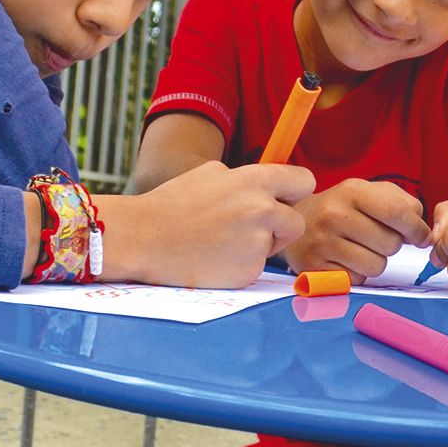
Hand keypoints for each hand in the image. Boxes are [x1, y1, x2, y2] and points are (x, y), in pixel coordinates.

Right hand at [100, 161, 312, 287]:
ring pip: (274, 247)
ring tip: (222, 241)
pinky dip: (239, 265)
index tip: (285, 199)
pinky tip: (213, 258)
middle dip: (280, 227)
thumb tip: (271, 185)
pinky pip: (255, 268)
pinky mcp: (248, 272)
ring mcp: (257, 243)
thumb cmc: (173, 203)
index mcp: (255, 180)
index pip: (304, 181)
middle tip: (251, 228)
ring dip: (259, 246)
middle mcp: (262, 210)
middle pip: (298, 222)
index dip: (294, 192)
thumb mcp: (211, 174)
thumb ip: (246, 179)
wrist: (143, 237)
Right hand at [286, 179, 430, 279]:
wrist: (295, 219)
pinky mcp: (314, 267)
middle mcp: (334, 215)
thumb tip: (424, 233)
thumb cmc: (342, 207)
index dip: (417, 229)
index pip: (397, 212)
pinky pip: (356, 280)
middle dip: (393, 245)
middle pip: (390, 244)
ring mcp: (322, 242)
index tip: (421, 237)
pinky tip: (345, 260)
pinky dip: (357, 273)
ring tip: (361, 249)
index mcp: (352, 191)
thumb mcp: (369, 192)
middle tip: (378, 239)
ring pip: (376, 266)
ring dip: (376, 261)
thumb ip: (402, 204)